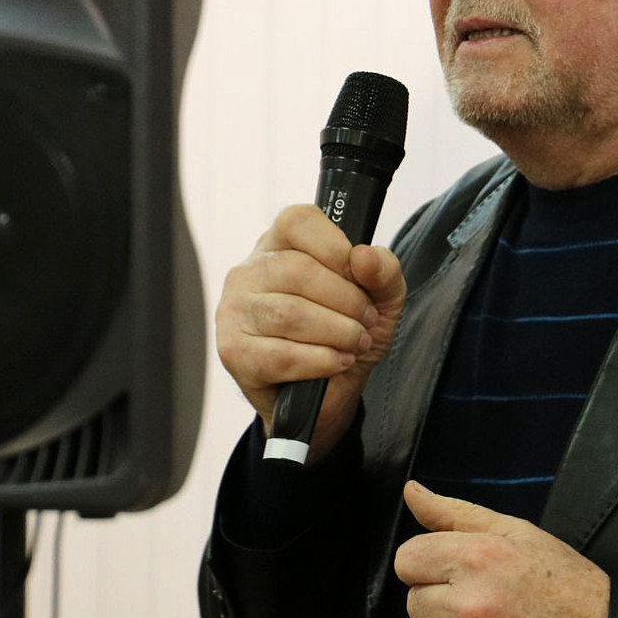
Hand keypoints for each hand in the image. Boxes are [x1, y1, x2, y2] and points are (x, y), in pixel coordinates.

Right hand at [214, 203, 405, 454]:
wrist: (326, 395)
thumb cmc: (345, 333)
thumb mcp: (380, 299)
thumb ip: (384, 271)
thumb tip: (364, 257)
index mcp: (279, 244)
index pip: (299, 222)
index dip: (336, 247)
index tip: (360, 275)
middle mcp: (248, 271)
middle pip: (298, 271)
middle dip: (347, 300)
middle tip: (366, 322)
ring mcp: (234, 311)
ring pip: (290, 314)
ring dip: (337, 332)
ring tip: (355, 343)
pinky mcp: (234, 351)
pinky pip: (281, 354)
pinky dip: (320, 361)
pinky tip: (336, 362)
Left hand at [395, 481, 609, 617]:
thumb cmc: (566, 585)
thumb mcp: (518, 534)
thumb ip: (455, 514)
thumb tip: (412, 492)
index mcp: (475, 559)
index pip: (406, 561)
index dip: (431, 566)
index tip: (458, 574)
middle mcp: (467, 607)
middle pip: (415, 603)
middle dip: (446, 602)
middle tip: (493, 603)